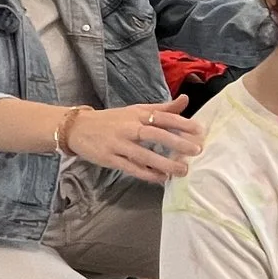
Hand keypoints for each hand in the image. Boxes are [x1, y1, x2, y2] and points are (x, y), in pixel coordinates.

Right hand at [66, 96, 200, 181]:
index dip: (182, 123)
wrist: (77, 128)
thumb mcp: (136, 110)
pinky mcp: (110, 159)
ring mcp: (118, 144)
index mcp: (137, 114)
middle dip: (177, 142)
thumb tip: (186, 100)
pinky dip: (147, 174)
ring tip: (183, 170)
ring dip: (165, 163)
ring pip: (144, 155)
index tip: (199, 131)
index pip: (162, 117)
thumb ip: (162, 108)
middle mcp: (129, 127)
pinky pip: (131, 168)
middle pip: (155, 134)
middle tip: (196, 151)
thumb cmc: (112, 120)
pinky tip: (162, 178)